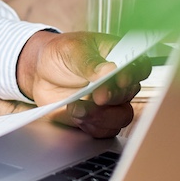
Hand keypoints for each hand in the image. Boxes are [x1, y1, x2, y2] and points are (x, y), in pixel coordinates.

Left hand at [15, 31, 142, 137]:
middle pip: (131, 93)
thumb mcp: (71, 50)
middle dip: (113, 96)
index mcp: (117, 57)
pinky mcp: (98, 118)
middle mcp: (118, 81)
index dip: (135, 74)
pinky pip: (106, 130)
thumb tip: (108, 70)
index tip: (121, 79)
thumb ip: (89, 62)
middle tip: (97, 95)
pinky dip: (92, 126)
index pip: (139, 66)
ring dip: (102, 116)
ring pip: (122, 116)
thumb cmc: (59, 55)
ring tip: (78, 108)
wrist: (40, 73)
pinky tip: (76, 114)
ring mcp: (110, 102)